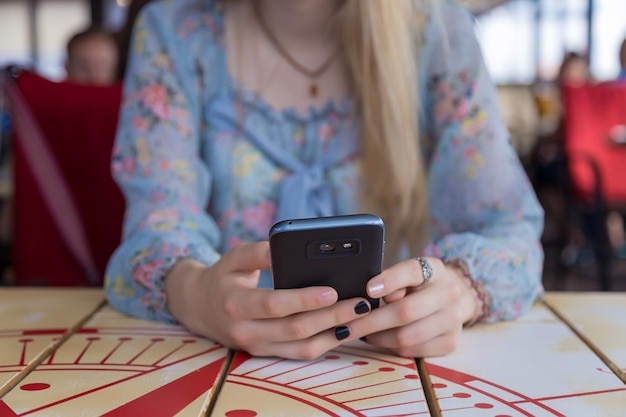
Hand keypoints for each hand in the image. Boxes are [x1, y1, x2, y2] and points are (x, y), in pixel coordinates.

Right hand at [165, 242, 372, 358]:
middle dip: (332, 317)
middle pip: (295, 330)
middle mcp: (246, 331)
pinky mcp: (267, 354)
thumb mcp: (235, 257)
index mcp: (236, 304)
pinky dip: (327, 343)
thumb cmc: (223, 277)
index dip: (303, 300)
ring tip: (362, 317)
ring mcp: (257, 347)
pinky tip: (347, 328)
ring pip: (302, 349)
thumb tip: (286, 246)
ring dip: (335, 335)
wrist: (199, 307)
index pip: (274, 305)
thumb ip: (260, 252)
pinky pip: (301, 354)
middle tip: (361, 303)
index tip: (332, 290)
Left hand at [344, 257, 478, 357]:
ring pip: (407, 336)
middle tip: (346, 326)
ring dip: (377, 337)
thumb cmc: (419, 285)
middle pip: (406, 311)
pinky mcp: (451, 342)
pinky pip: (413, 351)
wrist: (453, 299)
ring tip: (360, 333)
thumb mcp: (407, 274)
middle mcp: (449, 294)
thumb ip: (392, 280)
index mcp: (435, 270)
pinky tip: (379, 339)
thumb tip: (373, 293)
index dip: (390, 280)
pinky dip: (391, 347)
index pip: (412, 271)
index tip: (368, 289)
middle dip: (370, 321)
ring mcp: (453, 320)